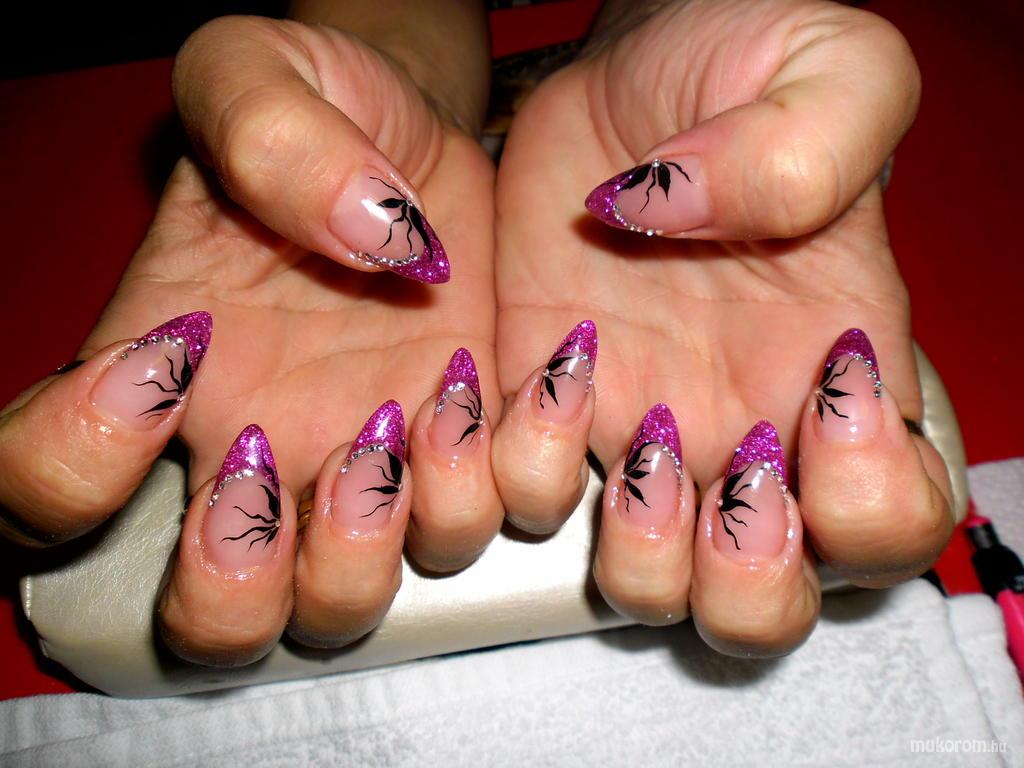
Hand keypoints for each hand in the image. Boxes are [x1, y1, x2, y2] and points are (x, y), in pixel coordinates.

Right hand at [0, 9, 503, 664]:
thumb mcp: (262, 78)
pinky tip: (516, 377)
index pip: (43, 489)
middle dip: (233, 584)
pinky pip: (489, 516)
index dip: (70, 468)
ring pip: (345, 602)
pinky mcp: (469, 445)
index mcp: (162, 375)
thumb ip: (269, 136)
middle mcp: (258, 450)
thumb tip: (362, 234)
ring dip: (373, 540)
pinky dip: (504, 473)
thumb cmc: (321, 111)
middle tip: (273, 456)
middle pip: (212, 618)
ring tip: (413, 404)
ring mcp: (367, 465)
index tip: (159, 366)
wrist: (419, 136)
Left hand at [491, 0, 953, 655]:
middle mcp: (743, 426)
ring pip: (645, 585)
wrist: (626, 76)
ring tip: (631, 433)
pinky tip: (532, 382)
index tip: (825, 399)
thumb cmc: (740, 63)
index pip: (894, 519)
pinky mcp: (543, 401)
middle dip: (743, 580)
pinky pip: (521, 497)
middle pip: (763, 603)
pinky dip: (517, 474)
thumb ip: (805, 150)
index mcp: (839, 375)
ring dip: (637, 550)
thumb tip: (688, 226)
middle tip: (720, 470)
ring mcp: (637, 427)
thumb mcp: (825, 69)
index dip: (871, 503)